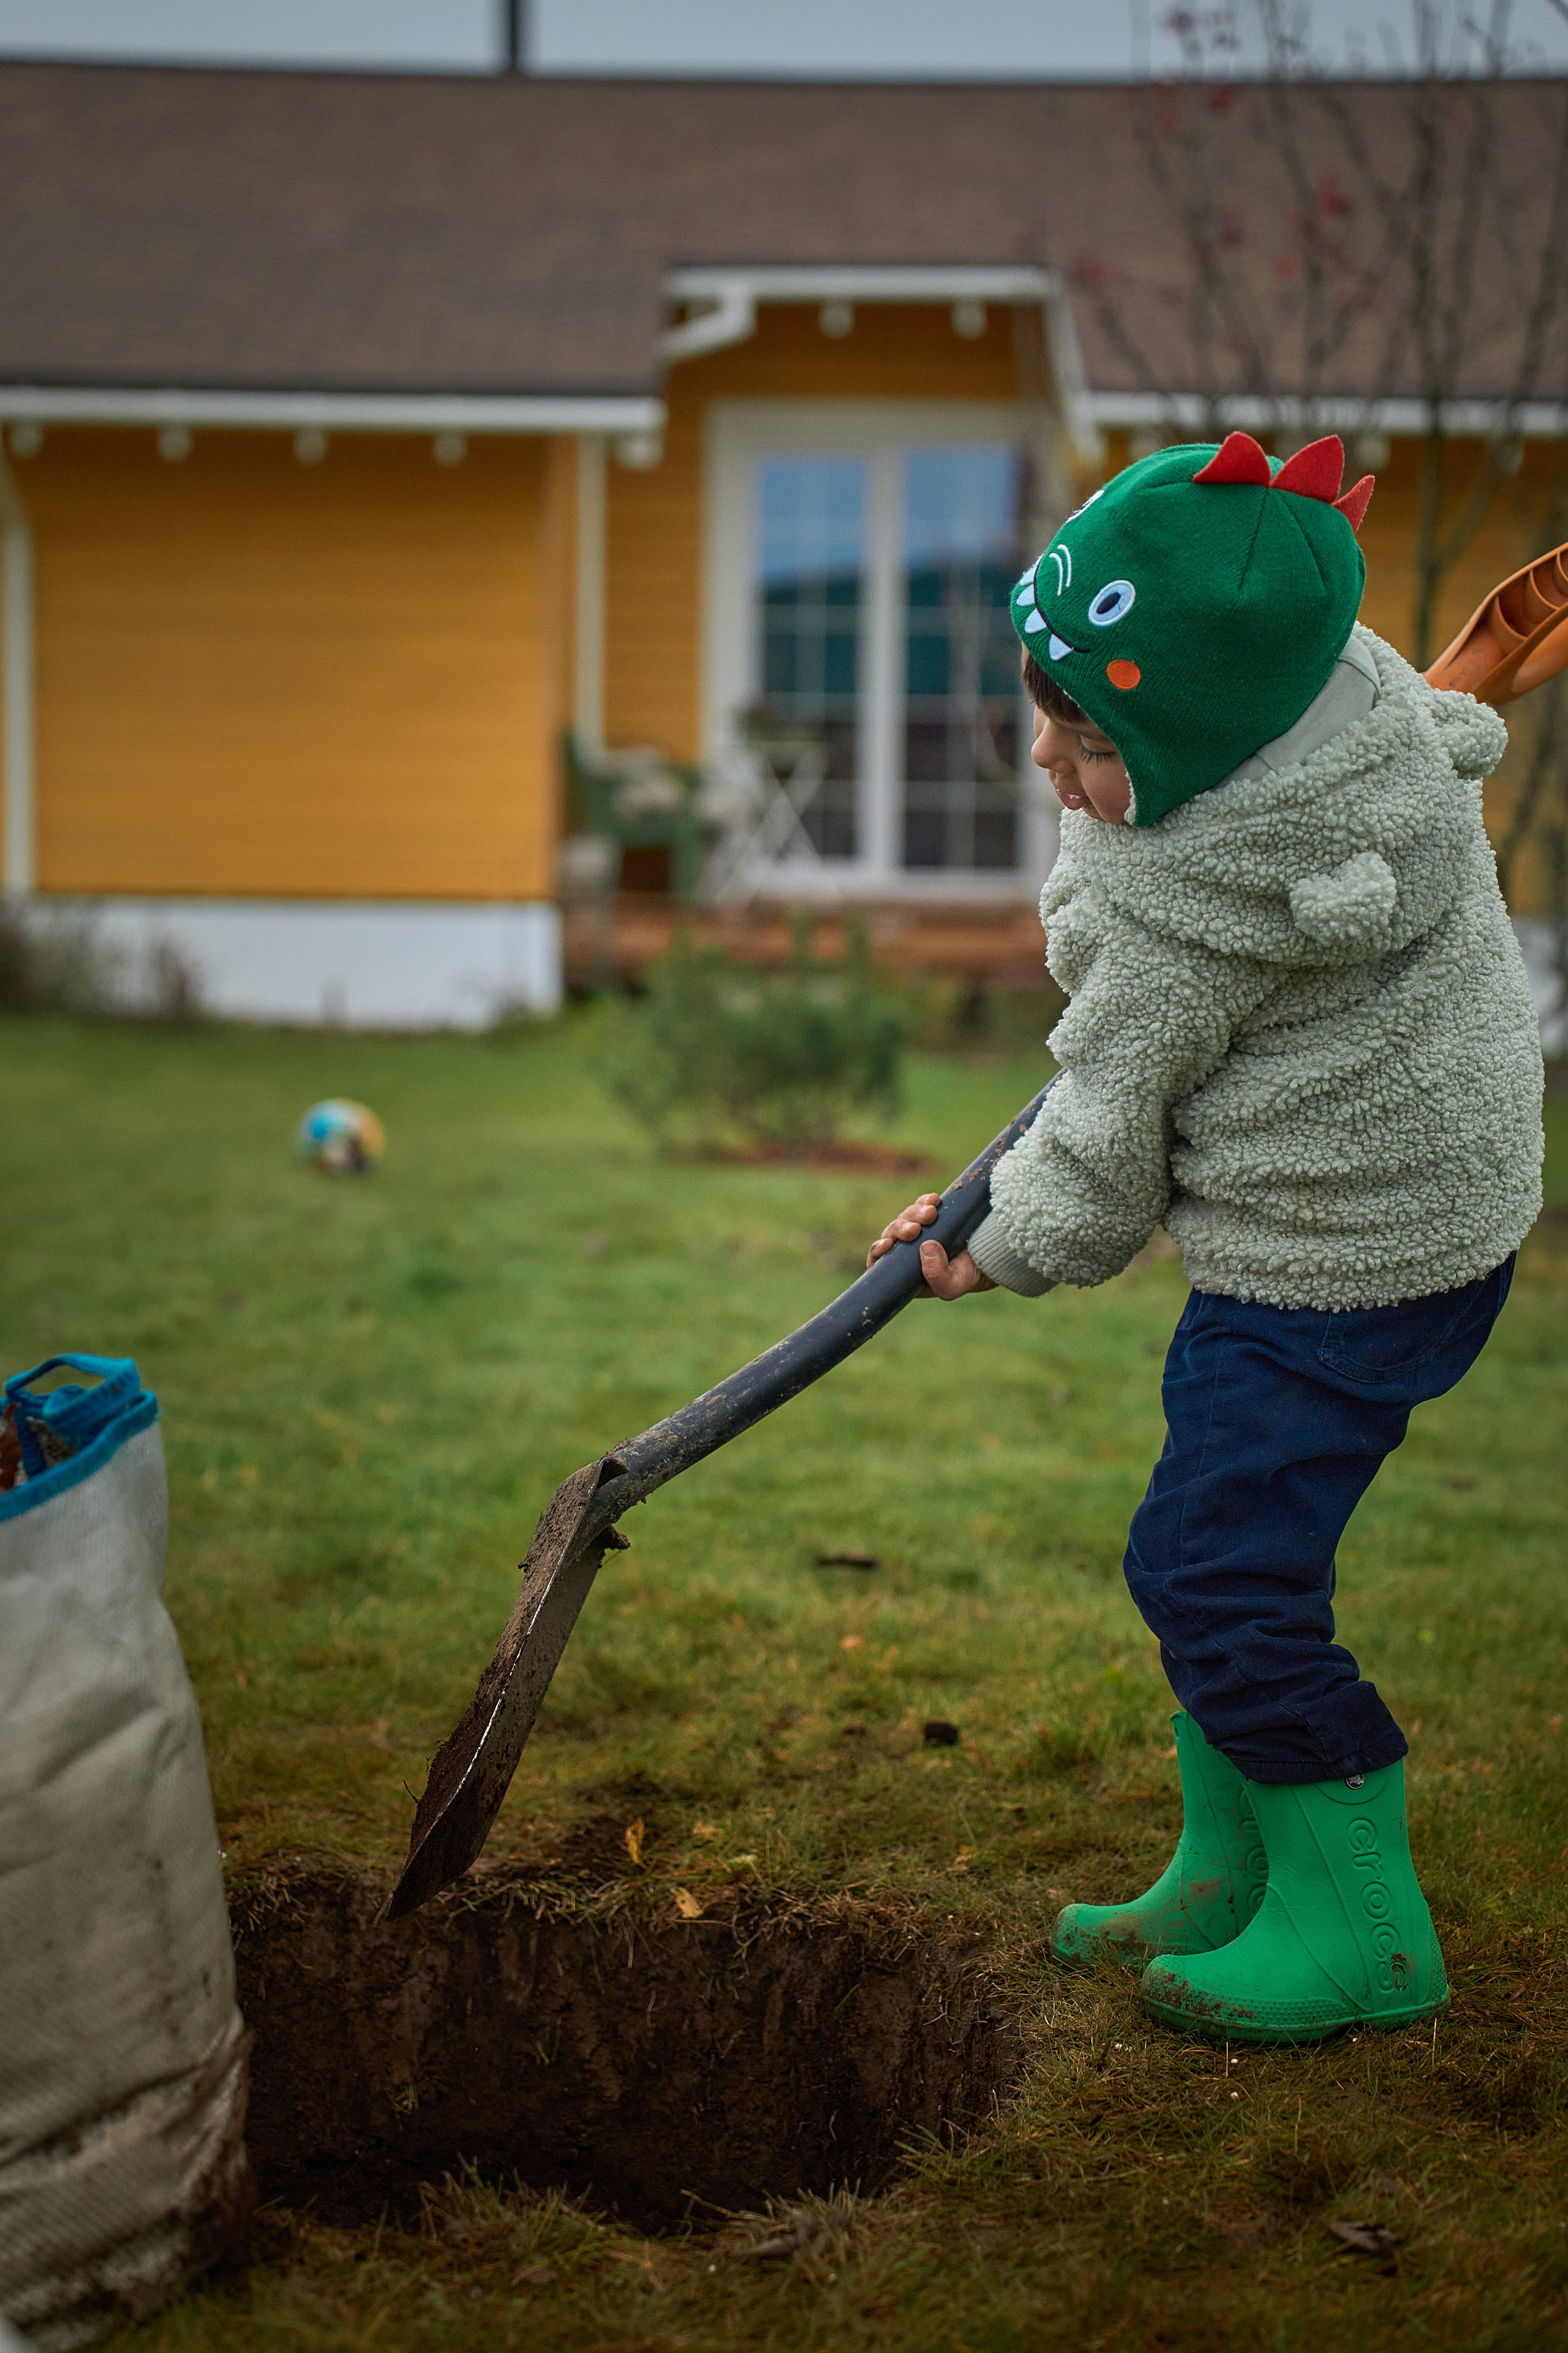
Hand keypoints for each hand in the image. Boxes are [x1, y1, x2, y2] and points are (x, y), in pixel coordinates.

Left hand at [866, 1193, 996, 1299]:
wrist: (988, 1258)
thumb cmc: (965, 1277)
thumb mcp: (952, 1285)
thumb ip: (937, 1276)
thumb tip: (925, 1247)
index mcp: (903, 1270)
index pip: (879, 1260)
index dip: (878, 1250)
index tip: (888, 1244)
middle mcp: (907, 1249)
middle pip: (893, 1233)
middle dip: (901, 1228)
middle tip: (917, 1228)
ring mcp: (919, 1230)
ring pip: (906, 1217)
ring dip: (915, 1213)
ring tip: (931, 1213)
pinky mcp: (932, 1216)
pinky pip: (922, 1204)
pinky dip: (926, 1200)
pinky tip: (935, 1200)